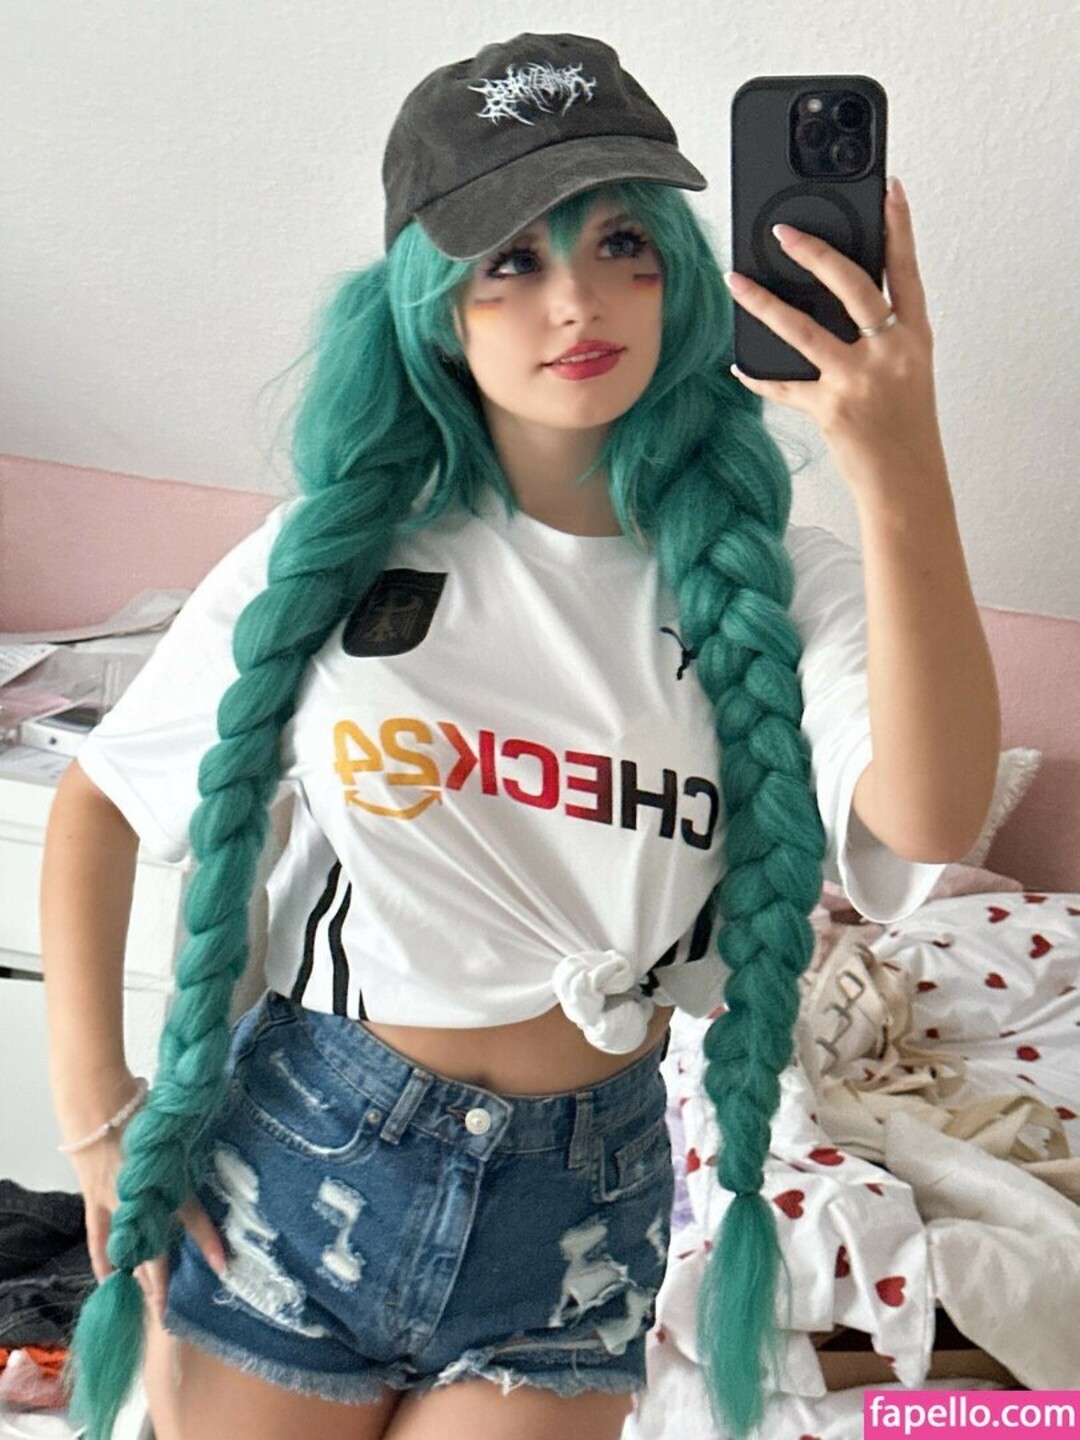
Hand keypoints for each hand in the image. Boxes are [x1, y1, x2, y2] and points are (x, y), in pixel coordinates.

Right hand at [69, 1111, 227, 1322]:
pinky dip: (102, 1257)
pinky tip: (108, 1279)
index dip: (207, 1242)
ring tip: (149, 1302)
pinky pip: (98, 1235)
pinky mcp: (94, 1198)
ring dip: (138, 1274)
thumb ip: (192, 1145)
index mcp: (165, 1178)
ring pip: (128, 1246)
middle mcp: (142, 1197)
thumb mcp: (175, 1127)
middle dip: (163, 1279)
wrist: (98, 1101)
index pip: (191, 1217)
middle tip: (171, 1310)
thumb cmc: (143, 1105)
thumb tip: (219, 1144)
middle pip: (155, 1246)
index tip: (222, 1267)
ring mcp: (115, 1201)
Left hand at [724, 177, 948, 499]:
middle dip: (816, 253)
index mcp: (914, 338)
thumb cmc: (904, 427)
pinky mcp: (831, 409)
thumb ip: (880, 335)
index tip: (889, 190)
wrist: (907, 482)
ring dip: (764, 302)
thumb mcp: (906, 371)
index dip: (899, 228)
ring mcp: (860, 380)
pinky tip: (738, 362)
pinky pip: (784, 384)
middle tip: (784, 231)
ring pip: (804, 329)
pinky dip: (757, 375)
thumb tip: (835, 302)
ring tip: (736, 280)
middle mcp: (890, 353)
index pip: (907, 271)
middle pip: (853, 286)